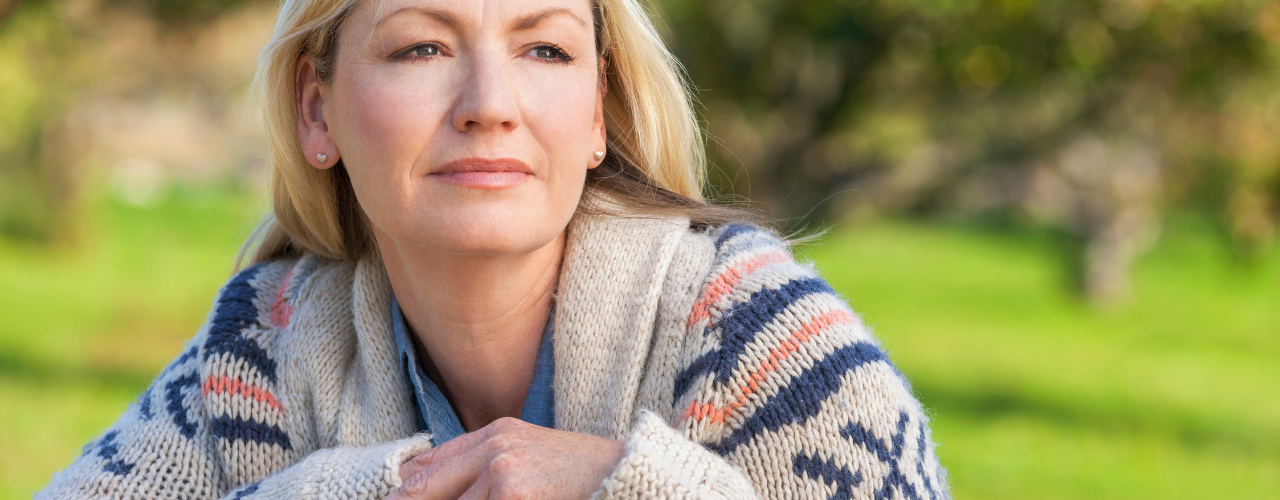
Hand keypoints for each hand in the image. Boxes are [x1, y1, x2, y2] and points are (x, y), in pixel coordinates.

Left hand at [387, 417, 625, 499]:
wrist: (631, 476)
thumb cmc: (585, 475)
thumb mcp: (533, 454)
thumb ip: (483, 463)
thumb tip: (417, 482)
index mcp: (496, 433)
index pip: (426, 467)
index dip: (402, 494)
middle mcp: (493, 448)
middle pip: (423, 492)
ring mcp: (501, 474)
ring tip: (495, 498)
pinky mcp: (512, 497)